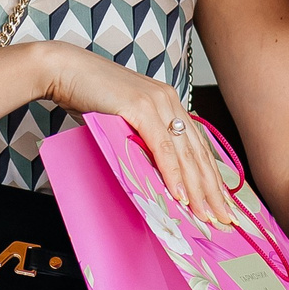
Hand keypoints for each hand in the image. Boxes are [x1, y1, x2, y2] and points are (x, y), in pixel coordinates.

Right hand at [31, 44, 244, 228]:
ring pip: (184, 153)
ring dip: (198, 189)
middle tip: (224, 219)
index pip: (198, 146)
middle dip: (213, 190)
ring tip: (207, 215)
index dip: (212, 178)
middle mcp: (169, 101)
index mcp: (169, 103)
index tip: (222, 204)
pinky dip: (172, 173)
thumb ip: (142, 141)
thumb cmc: (90, 96)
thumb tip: (156, 174)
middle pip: (198, 153)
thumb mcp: (124, 121)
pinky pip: (161, 147)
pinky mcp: (140, 107)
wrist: (65, 70)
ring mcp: (157, 102)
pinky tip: (180, 194)